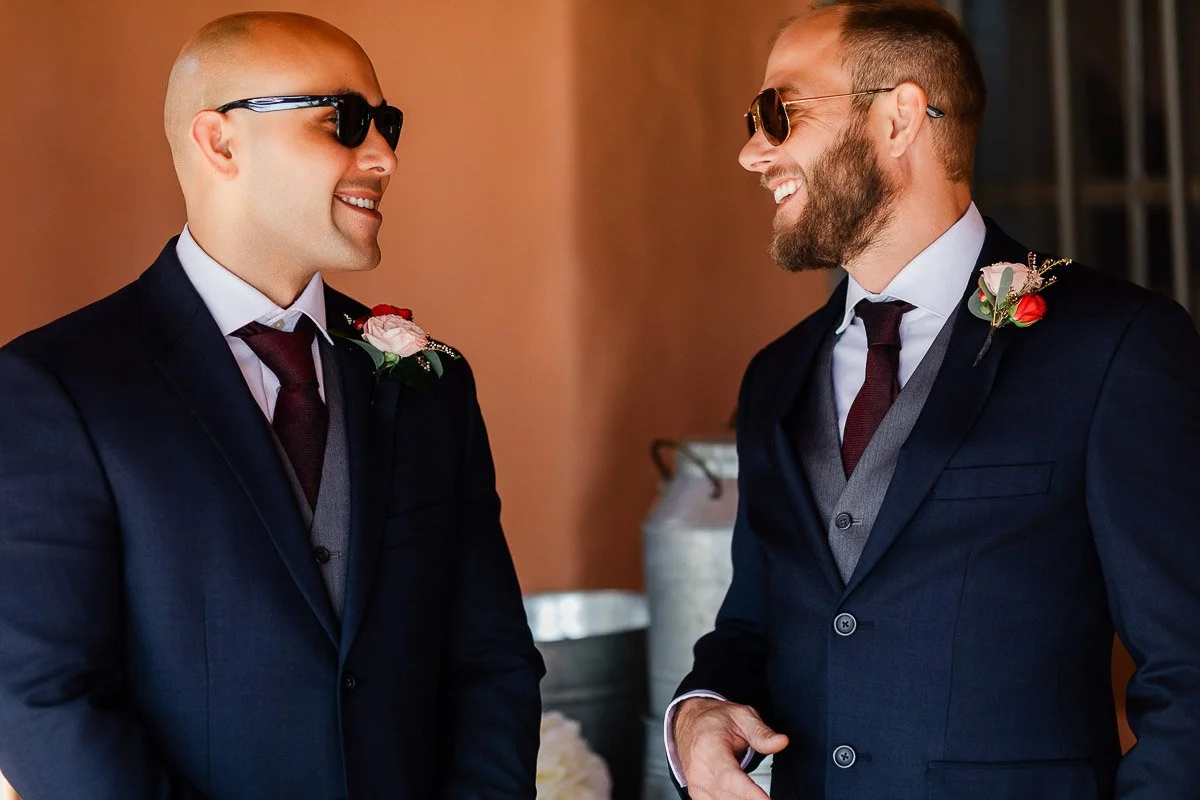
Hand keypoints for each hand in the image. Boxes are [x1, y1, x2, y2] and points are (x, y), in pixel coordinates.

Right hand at [673, 697, 787, 799]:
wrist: (691, 724)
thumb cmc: (713, 721)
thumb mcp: (741, 716)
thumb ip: (761, 733)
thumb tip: (781, 742)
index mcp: (709, 748)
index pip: (729, 777)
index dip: (749, 793)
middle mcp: (699, 771)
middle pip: (727, 796)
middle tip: (771, 799)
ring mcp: (696, 786)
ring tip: (760, 796)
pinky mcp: (698, 795)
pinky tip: (746, 798)